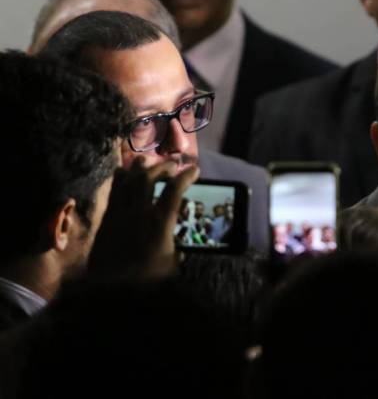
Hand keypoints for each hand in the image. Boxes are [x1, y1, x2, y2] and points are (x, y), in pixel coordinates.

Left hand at [88, 157, 199, 278]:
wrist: (109, 293)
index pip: (175, 191)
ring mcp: (120, 215)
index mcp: (160, 223)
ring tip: (145, 161)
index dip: (186, 176)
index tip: (195, 170)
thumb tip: (179, 250)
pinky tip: (121, 174)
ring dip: (138, 168)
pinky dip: (119, 180)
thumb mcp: (171, 267)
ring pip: (128, 182)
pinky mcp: (106, 221)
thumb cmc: (146, 282)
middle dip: (161, 167)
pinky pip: (112, 194)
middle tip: (172, 165)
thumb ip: (176, 253)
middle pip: (149, 178)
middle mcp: (139, 213)